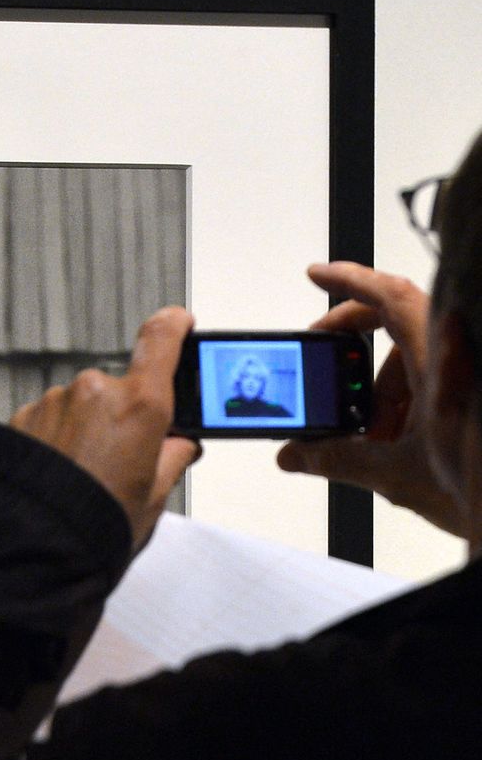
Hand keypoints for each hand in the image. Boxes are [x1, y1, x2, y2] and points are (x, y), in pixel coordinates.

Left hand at [10, 307, 201, 552]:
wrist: (31, 541)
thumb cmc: (92, 522)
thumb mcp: (152, 497)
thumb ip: (172, 459)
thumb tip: (180, 445)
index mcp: (139, 405)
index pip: (161, 341)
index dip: (174, 326)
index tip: (179, 323)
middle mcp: (96, 391)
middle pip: (119, 391)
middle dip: (121, 419)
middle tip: (119, 463)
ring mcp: (56, 401)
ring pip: (81, 407)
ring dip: (84, 431)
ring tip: (81, 476)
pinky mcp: (25, 416)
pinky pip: (50, 420)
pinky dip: (55, 440)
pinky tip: (57, 473)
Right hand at [277, 261, 465, 536]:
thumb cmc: (481, 486)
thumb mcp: (397, 474)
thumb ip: (337, 460)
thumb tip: (296, 454)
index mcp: (439, 361)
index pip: (392, 298)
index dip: (351, 280)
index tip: (318, 274)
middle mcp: (455, 356)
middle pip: (396, 324)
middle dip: (356, 347)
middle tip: (325, 363)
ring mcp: (462, 374)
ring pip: (413, 357)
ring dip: (383, 389)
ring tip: (373, 434)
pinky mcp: (468, 393)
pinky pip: (430, 377)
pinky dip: (406, 400)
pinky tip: (398, 440)